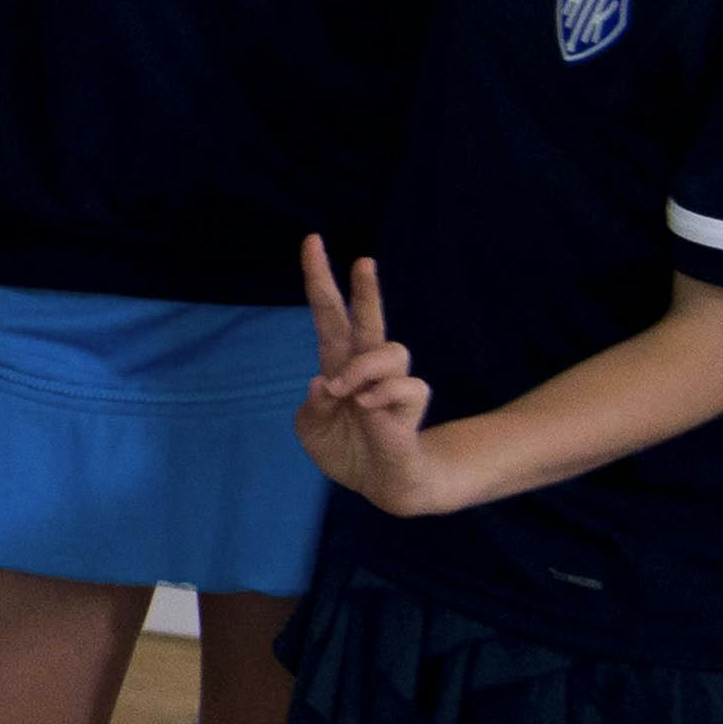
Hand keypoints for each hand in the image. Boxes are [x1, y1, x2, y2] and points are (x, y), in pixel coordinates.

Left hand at [294, 234, 447, 514]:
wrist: (376, 482)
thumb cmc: (343, 447)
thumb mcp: (311, 428)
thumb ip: (313, 405)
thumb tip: (325, 381)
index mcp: (336, 362)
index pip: (329, 314)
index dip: (320, 279)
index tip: (311, 241)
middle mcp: (365, 366)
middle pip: (369, 318)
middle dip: (365, 289)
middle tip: (363, 261)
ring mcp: (390, 383)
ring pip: (390, 350)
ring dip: (362, 368)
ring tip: (345, 391)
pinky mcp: (411, 404)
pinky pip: (404, 387)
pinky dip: (381, 396)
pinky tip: (367, 409)